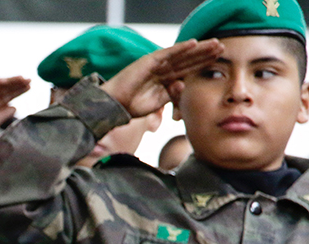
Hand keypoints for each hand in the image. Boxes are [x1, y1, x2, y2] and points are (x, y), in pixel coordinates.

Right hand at [0, 76, 30, 140]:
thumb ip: (2, 116)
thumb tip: (15, 107)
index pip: (10, 96)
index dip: (20, 90)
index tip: (30, 86)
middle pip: (7, 88)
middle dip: (17, 83)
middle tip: (29, 79)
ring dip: (8, 81)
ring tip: (19, 79)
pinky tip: (3, 81)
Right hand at [101, 38, 224, 117]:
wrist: (116, 105)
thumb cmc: (132, 106)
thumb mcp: (158, 102)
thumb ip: (171, 95)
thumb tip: (182, 86)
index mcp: (165, 79)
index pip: (187, 69)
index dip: (202, 64)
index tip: (218, 61)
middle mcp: (162, 69)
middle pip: (188, 59)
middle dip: (205, 53)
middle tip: (222, 47)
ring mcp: (156, 64)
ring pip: (181, 54)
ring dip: (198, 49)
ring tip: (214, 43)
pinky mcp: (149, 61)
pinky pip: (168, 53)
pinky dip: (181, 48)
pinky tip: (194, 43)